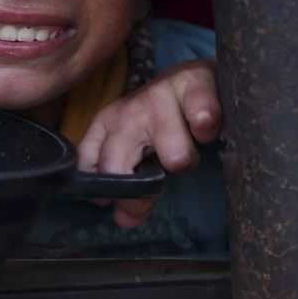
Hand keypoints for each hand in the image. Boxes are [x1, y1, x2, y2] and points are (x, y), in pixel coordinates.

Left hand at [77, 58, 219, 228]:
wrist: (196, 77)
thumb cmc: (165, 120)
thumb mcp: (140, 152)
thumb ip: (132, 189)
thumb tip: (124, 221)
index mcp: (106, 126)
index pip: (87, 167)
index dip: (107, 192)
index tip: (125, 203)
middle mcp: (126, 110)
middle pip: (116, 167)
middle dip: (145, 191)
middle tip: (164, 179)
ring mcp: (158, 95)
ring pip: (174, 156)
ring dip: (187, 161)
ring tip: (190, 145)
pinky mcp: (193, 82)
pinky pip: (204, 122)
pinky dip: (209, 132)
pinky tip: (206, 126)